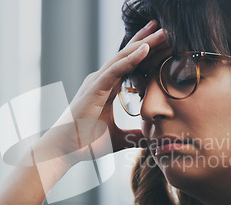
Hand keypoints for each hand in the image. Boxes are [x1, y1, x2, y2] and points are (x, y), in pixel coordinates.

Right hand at [35, 21, 166, 165]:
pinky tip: (145, 48)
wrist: (64, 150)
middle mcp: (101, 80)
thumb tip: (151, 138)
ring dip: (144, 44)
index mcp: (106, 88)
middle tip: (167, 28)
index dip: (146, 53)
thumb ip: (134, 135)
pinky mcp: (94, 89)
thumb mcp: (118, 138)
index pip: (130, 65)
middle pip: (128, 55)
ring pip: (124, 57)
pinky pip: (115, 70)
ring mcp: (97, 82)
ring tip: (162, 31)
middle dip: (147, 41)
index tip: (165, 44)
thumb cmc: (84, 142)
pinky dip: (131, 58)